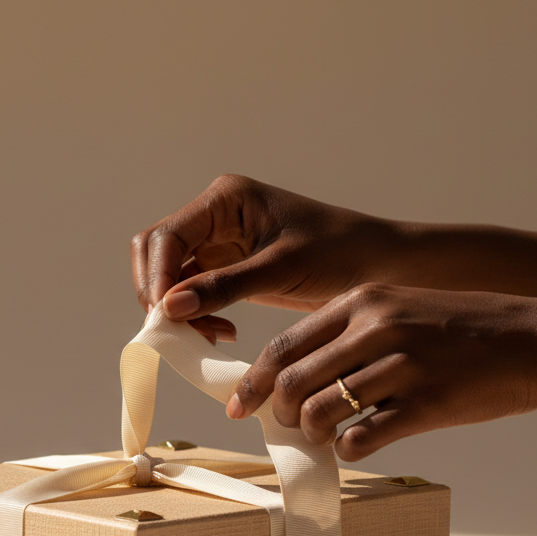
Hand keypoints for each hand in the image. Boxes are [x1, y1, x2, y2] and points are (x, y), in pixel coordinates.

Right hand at [130, 174, 398, 342]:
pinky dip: (196, 315)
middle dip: (160, 293)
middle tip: (179, 330)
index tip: (167, 315)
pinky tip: (220, 332)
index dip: (158, 277)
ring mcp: (218, 242)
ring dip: (177, 308)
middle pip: (157, 252)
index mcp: (225, 200)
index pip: (167, 236)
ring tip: (207, 336)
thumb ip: (224, 286)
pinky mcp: (226, 267)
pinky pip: (191, 291)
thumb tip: (170, 307)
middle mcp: (214, 216)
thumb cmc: (340, 254)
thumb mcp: (281, 270)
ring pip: (170, 275)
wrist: (379, 265)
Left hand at [227, 284, 536, 460]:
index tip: (239, 406)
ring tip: (324, 437)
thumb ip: (351, 334)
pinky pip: (362, 436)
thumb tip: (297, 376)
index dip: (253, 382)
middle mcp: (376, 328)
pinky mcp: (427, 402)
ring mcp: (402, 364)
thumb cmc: (465, 329)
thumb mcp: (402, 307)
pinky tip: (355, 446)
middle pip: (292, 382)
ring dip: (312, 434)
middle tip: (289, 428)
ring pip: (320, 411)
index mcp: (362, 301)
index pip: (284, 345)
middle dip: (279, 414)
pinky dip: (347, 449)